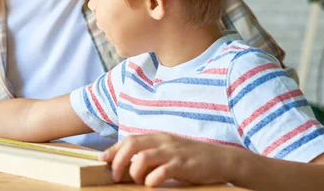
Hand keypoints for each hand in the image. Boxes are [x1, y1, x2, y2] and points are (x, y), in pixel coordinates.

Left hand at [101, 133, 233, 186]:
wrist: (221, 159)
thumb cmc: (192, 159)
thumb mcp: (170, 152)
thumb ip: (152, 154)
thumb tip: (130, 164)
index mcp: (158, 138)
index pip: (130, 139)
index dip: (114, 149)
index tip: (103, 159)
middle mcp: (163, 141)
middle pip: (132, 144)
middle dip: (118, 160)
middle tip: (115, 175)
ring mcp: (173, 152)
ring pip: (143, 157)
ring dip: (134, 171)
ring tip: (136, 181)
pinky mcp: (183, 164)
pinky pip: (161, 171)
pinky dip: (152, 180)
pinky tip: (152, 185)